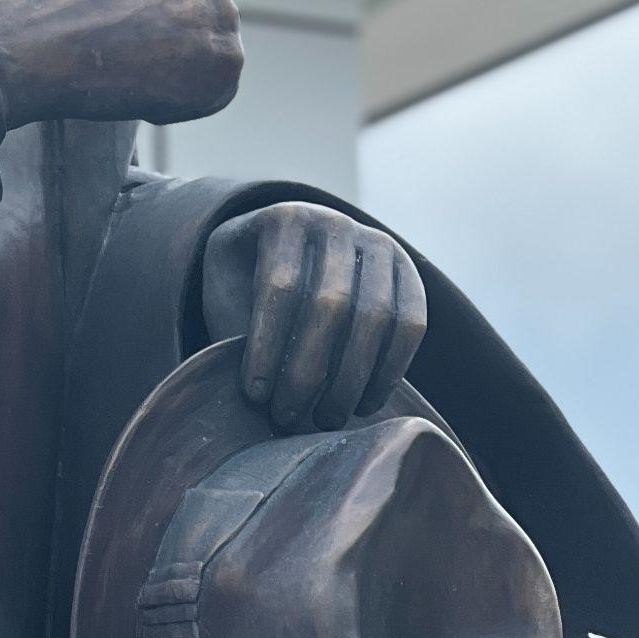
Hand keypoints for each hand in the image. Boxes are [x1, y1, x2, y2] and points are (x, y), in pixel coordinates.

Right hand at [0, 0, 242, 129]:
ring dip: (179, 68)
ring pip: (213, 51)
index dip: (163, 1)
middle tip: (132, 52)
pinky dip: (179, 102)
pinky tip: (137, 95)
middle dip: (176, 34)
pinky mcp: (220, 71)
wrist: (19, 49)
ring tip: (130, 75)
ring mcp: (218, 22)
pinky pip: (212, 92)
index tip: (136, 19)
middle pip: (206, 11)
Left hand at [201, 203, 425, 429]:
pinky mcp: (407, 271)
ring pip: (375, 316)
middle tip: (287, 417)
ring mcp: (377, 242)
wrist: (288, 253)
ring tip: (324, 419)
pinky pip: (410, 324)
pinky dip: (389, 370)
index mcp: (284, 218)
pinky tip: (364, 404)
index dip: (267, 345)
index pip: (280, 285)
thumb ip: (238, 328)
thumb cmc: (246, 284)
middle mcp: (336, 222)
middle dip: (308, 371)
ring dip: (350, 379)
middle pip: (331, 303)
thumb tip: (256, 397)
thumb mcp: (228, 293)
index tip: (255, 395)